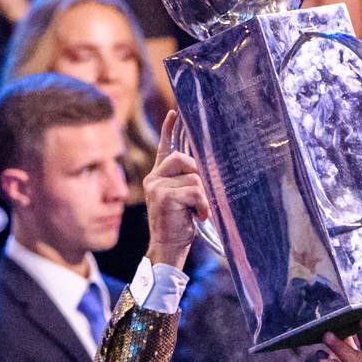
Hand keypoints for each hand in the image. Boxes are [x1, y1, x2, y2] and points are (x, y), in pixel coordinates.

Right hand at [144, 111, 209, 270]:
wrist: (167, 248)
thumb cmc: (179, 225)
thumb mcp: (184, 200)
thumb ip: (188, 182)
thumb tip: (207, 169)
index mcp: (158, 177)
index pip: (164, 148)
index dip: (168, 130)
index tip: (174, 113)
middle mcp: (154, 178)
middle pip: (182, 158)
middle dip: (197, 173)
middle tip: (201, 194)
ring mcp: (156, 186)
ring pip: (192, 177)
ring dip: (202, 196)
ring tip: (199, 212)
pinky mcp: (163, 196)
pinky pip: (193, 190)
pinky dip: (201, 204)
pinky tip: (198, 216)